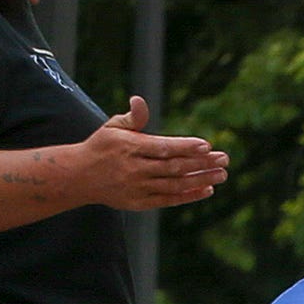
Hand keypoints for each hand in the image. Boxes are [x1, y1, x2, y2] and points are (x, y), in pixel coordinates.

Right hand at [81, 98, 229, 212]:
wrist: (79, 177)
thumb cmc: (102, 147)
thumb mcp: (112, 127)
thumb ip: (132, 118)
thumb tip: (139, 101)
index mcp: (129, 147)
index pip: (162, 147)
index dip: (185, 147)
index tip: (207, 145)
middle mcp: (134, 169)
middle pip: (173, 167)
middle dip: (201, 163)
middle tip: (225, 159)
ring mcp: (137, 188)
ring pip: (174, 185)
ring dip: (200, 180)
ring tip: (222, 174)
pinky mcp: (139, 202)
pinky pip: (169, 200)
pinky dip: (189, 196)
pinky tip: (207, 189)